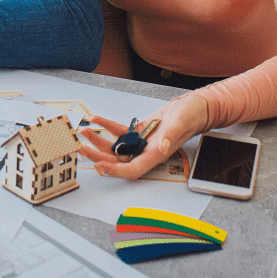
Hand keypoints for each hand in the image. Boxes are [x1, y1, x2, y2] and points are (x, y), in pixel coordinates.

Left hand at [79, 93, 209, 179]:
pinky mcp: (140, 133)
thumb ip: (171, 135)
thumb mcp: (182, 121)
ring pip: (116, 148)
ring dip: (99, 142)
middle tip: (80, 148)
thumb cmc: (193, 114)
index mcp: (157, 154)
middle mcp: (147, 151)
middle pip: (118, 161)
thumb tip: (161, 148)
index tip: (99, 165)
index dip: (115, 171)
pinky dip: (107, 127)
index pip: (132, 169)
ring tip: (84, 132)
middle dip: (98, 156)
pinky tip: (96, 119)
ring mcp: (143, 143)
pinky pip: (120, 133)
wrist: (196, 107)